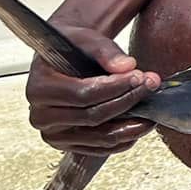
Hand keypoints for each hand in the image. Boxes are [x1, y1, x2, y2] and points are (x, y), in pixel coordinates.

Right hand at [25, 22, 161, 154]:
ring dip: (131, 125)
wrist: (63, 61)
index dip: (116, 87)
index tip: (139, 77)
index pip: (84, 94)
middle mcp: (41, 116)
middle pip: (94, 116)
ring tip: (151, 110)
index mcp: (39, 88)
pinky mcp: (67, 145)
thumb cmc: (72, 49)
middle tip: (150, 86)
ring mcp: (53, 134)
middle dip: (127, 101)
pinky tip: (139, 124)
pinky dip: (124, 138)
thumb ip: (106, 52)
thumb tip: (127, 66)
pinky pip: (101, 148)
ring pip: (100, 136)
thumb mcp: (86, 40)